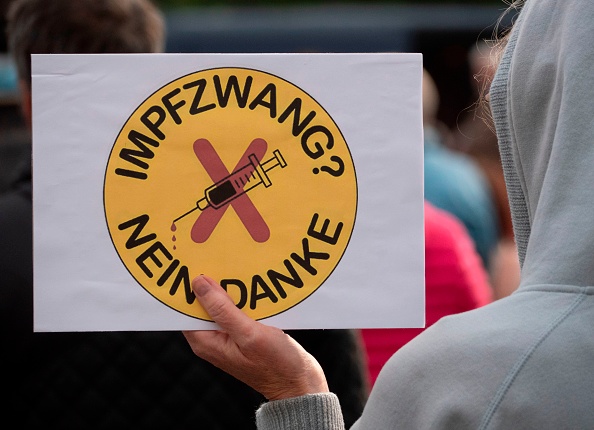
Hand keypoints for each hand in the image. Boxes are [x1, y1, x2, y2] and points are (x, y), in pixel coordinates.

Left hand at [183, 275, 329, 400]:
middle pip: (203, 304)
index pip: (185, 309)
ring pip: (221, 304)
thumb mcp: (249, 334)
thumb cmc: (276, 365)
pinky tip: (254, 285)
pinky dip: (243, 297)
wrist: (300, 385)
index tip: (196, 263)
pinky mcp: (243, 333)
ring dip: (230, 288)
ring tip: (238, 267)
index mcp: (206, 342)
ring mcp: (228, 336)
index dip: (188, 287)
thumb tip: (199, 284)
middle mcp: (212, 339)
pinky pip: (237, 309)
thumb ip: (223, 310)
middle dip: (210, 283)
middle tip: (219, 258)